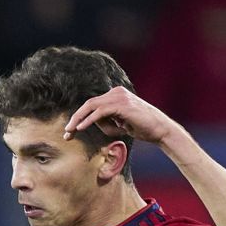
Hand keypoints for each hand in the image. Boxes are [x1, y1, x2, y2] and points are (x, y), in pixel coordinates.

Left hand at [64, 86, 180, 147]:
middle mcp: (116, 92)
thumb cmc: (141, 128)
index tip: (69, 133)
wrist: (160, 130)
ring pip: (92, 106)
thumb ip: (104, 122)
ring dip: (78, 120)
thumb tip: (90, 122)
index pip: (92, 105)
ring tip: (70, 131)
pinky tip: (81, 128)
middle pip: (89, 104)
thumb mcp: (118, 125)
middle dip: (75, 118)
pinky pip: (100, 111)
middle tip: (66, 132)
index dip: (78, 118)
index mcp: (115, 95)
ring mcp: (119, 97)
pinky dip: (89, 120)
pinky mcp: (122, 105)